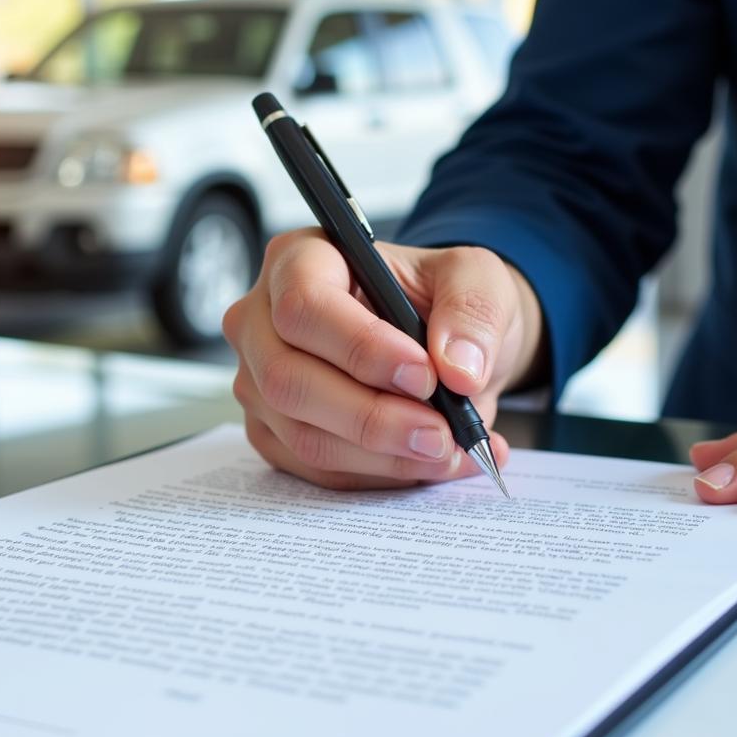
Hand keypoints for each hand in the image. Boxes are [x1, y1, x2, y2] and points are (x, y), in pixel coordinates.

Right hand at [222, 228, 545, 489]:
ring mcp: (260, 383)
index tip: (426, 376)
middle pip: (290, 382)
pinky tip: (432, 462)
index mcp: (297, 261)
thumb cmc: (441, 300)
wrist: (439, 346)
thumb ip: (473, 311)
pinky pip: (317, 470)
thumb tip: (458, 369)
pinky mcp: (275, 434)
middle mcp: (262, 322)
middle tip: (443, 433)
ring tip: (452, 450)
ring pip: (304, 437)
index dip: (361, 348)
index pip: (304, 306)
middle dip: (373, 418)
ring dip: (384, 456)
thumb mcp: (476, 280)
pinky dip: (380, 475)